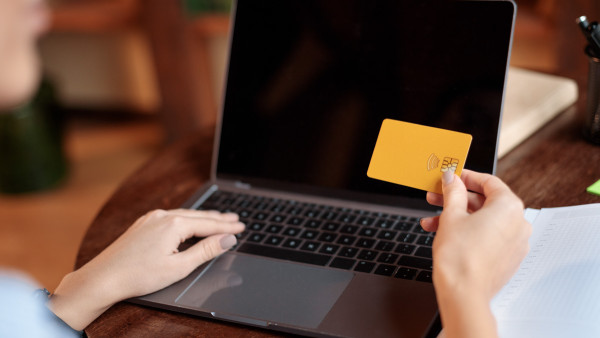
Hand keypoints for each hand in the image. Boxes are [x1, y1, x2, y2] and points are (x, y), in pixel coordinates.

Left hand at [49, 209, 244, 329]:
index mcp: (174, 224)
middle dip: (218, 218)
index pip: (209, 224)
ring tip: (218, 218)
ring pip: (185, 215)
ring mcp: (151, 218)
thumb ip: (206, 251)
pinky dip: (187, 219)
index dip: (227, 227)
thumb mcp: (179, 266)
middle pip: (199, 216)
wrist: (103, 278)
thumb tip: (227, 240)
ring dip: (203, 218)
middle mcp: (163, 216)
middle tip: (236, 219)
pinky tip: (190, 221)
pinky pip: (172, 217)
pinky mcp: (142, 224)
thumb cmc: (138, 275)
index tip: (242, 227)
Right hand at [420, 170, 530, 337]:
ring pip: (484, 220)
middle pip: (486, 202)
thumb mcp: (451, 215)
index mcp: (509, 207)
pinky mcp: (508, 258)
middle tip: (437, 196)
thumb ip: (452, 192)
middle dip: (457, 199)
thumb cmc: (460, 257)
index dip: (466, 177)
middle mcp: (519, 223)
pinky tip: (445, 234)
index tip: (452, 177)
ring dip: (457, 217)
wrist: (463, 293)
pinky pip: (488, 236)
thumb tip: (452, 179)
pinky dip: (469, 232)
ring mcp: (515, 242)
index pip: (489, 182)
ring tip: (432, 221)